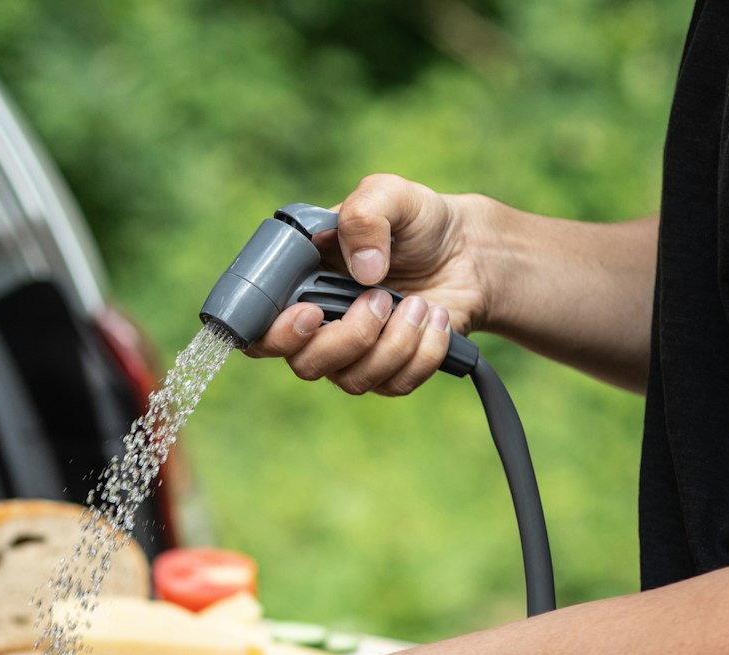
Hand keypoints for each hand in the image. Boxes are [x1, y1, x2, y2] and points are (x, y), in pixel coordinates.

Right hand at [246, 175, 500, 396]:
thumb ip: (364, 215)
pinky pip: (394, 385)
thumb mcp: (389, 194)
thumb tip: (361, 272)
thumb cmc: (416, 221)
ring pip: (352, 380)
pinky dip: (423, 353)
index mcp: (300, 287)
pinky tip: (435, 318)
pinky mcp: (390, 372)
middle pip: (305, 364)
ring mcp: (354, 355)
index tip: (310, 312)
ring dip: (394, 342)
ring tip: (419, 303)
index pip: (259, 332)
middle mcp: (319, 328)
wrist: (469, 250)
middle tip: (380, 297)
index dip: (274, 335)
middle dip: (347, 337)